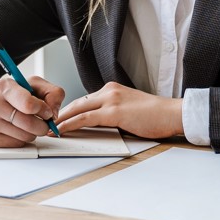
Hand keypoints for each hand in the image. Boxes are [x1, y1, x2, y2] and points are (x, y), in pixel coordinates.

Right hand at [0, 75, 64, 147]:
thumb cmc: (9, 96)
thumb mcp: (31, 85)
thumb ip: (51, 93)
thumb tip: (54, 113)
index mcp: (4, 87)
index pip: (29, 104)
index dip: (43, 110)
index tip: (47, 112)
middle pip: (30, 124)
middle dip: (42, 125)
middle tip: (41, 122)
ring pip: (25, 136)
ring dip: (32, 133)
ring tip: (25, 124)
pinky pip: (16, 144)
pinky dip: (21, 139)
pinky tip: (14, 130)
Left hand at [55, 82, 183, 139]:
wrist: (172, 113)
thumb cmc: (156, 115)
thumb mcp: (130, 109)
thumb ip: (114, 112)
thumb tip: (99, 124)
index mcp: (113, 89)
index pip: (85, 99)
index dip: (70, 110)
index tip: (59, 118)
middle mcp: (109, 91)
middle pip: (77, 102)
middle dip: (60, 114)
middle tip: (47, 123)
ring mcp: (111, 100)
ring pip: (78, 109)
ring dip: (61, 120)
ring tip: (49, 129)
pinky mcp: (114, 112)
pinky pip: (85, 118)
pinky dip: (70, 124)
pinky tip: (62, 130)